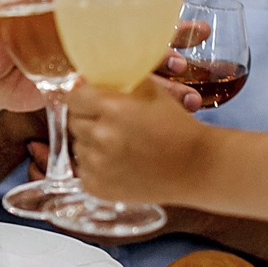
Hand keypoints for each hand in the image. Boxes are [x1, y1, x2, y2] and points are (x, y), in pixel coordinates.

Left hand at [67, 79, 213, 202]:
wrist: (195, 167)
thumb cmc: (176, 126)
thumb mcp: (150, 91)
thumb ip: (116, 82)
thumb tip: (84, 79)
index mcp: (112, 108)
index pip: (72, 97)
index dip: (81, 97)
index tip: (90, 100)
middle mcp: (100, 136)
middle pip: (72, 121)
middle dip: (87, 119)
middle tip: (107, 122)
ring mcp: (97, 165)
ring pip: (76, 146)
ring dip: (90, 143)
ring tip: (116, 144)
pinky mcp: (97, 187)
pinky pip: (82, 170)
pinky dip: (94, 166)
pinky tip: (117, 162)